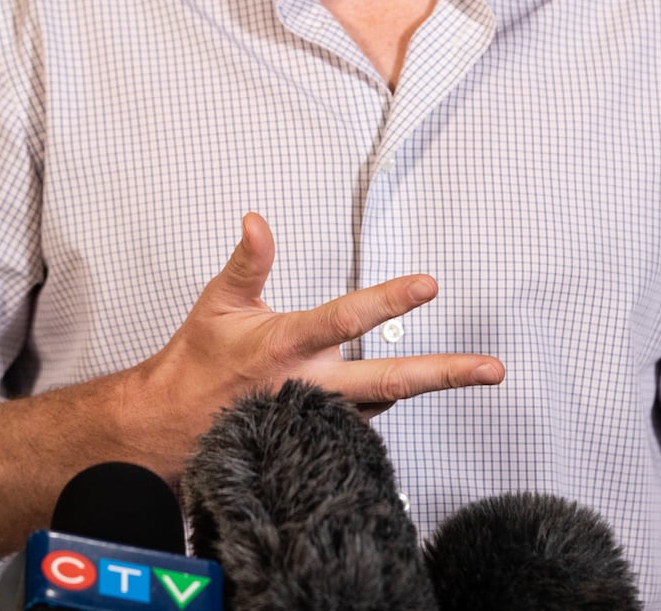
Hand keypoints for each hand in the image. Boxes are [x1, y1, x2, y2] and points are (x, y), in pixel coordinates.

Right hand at [117, 212, 504, 482]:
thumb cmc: (196, 364)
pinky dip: (391, 405)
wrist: (170, 430)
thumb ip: (249, 261)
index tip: (428, 285)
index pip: (348, 319)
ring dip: (429, 388)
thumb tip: (258, 220)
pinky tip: (417, 392)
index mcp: (286, 347)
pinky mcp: (316, 439)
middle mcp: (310, 386)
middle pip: (390, 381)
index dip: (389, 301)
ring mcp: (317, 418)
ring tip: (477, 373)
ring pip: (385, 402)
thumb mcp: (219, 303)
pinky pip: (364, 421)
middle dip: (444, 373)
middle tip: (490, 368)